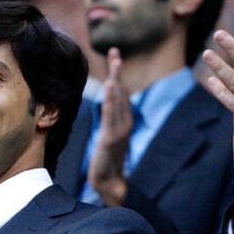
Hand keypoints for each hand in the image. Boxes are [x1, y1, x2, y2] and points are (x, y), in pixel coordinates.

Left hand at [88, 48, 130, 205]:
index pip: (121, 93)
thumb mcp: (109, 136)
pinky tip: (110, 86)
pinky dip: (111, 99)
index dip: (117, 74)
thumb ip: (111, 121)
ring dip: (116, 80)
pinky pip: (111, 115)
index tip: (114, 55)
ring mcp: (119, 130)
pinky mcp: (111, 138)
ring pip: (118, 100)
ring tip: (115, 62)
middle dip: (117, 71)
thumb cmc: (108, 160)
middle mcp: (124, 122)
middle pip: (121, 92)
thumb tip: (109, 108)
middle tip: (114, 51)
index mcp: (124, 120)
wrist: (109, 182)